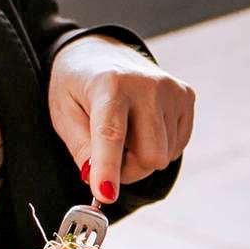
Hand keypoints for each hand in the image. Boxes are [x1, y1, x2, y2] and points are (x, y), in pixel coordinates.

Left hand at [48, 35, 193, 202]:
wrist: (101, 53)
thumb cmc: (78, 87)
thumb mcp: (63, 113)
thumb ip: (81, 148)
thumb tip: (101, 181)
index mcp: (109, 84)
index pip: (111, 133)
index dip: (108, 167)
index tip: (105, 195)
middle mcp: (147, 85)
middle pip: (149, 156)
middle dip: (128, 170)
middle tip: (109, 158)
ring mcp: (172, 90)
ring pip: (164, 157)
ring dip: (142, 158)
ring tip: (126, 134)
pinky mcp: (186, 96)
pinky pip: (176, 147)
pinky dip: (158, 148)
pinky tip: (143, 128)